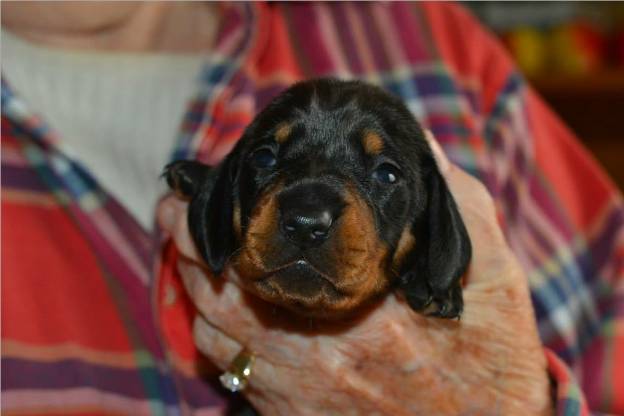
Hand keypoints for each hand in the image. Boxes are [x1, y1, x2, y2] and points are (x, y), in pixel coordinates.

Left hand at [158, 132, 552, 414]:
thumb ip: (458, 206)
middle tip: (171, 213)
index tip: (190, 193)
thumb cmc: (492, 361)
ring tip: (183, 254)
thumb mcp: (493, 274)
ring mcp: (298, 392)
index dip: (210, 224)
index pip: (257, 258)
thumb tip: (423, 145)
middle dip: (183, 249)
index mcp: (358, 311)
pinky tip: (213, 314)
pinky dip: (214, 340)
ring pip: (217, 339)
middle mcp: (314, 354)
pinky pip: (234, 377)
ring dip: (191, 292)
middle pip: (216, 298)